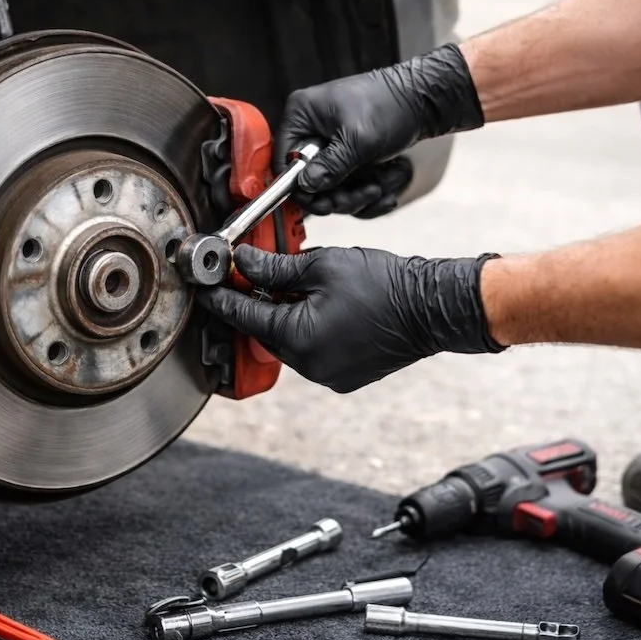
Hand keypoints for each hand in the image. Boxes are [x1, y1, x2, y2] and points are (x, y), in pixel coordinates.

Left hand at [197, 244, 503, 392]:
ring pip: (287, 344)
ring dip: (281, 318)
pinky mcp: (344, 376)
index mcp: (299, 339)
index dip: (222, 296)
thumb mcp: (321, 265)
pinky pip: (311, 353)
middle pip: (263, 333)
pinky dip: (305, 331)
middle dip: (254, 305)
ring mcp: (328, 376)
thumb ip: (274, 268)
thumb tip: (242, 262)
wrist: (434, 307)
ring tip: (286, 288)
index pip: (244, 316)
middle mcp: (310, 366)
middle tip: (246, 277)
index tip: (206, 284)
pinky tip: (312, 307)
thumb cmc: (385, 283)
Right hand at [276, 44, 483, 216]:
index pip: (284, 160)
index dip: (301, 186)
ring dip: (354, 195)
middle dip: (337, 194)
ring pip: (329, 185)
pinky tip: (382, 187)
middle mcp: (310, 128)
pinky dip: (363, 190)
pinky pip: (345, 182)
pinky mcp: (344, 152)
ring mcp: (328, 141)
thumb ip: (329, 167)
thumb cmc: (392, 105)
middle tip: (360, 196)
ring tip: (378, 188)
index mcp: (302, 115)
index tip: (323, 202)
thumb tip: (306, 187)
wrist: (424, 99)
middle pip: (308, 178)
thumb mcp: (358, 141)